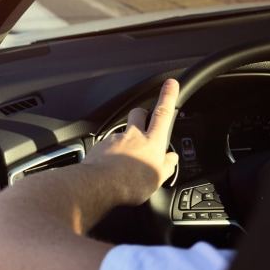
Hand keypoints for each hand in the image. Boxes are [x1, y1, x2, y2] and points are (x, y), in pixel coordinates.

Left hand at [83, 79, 179, 203]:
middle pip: (138, 113)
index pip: (163, 113)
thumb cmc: (129, 184)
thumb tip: (171, 157)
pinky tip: (111, 165)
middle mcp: (132, 136)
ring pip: (121, 131)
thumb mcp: (157, 178)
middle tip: (145, 122)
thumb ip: (166, 165)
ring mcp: (114, 139)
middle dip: (142, 113)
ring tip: (126, 157)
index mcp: (151, 142)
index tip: (170, 83)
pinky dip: (110, 152)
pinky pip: (107, 145)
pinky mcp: (99, 147)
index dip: (168, 97)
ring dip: (125, 139)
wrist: (98, 185)